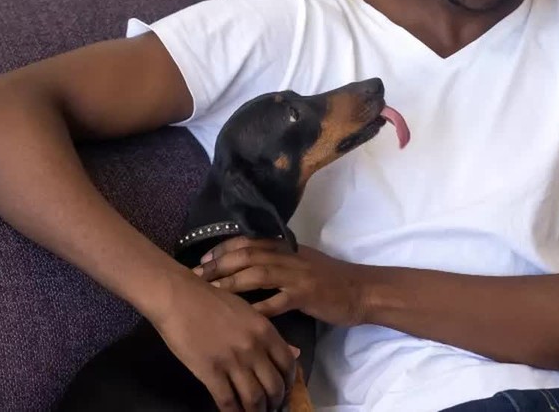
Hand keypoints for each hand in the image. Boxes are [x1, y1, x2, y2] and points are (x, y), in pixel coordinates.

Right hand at [151, 275, 298, 411]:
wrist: (178, 296)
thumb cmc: (212, 301)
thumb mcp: (249, 313)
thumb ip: (272, 336)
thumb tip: (296, 353)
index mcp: (265, 331)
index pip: (288, 365)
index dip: (289, 384)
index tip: (285, 391)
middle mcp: (254, 348)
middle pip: (274, 386)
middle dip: (275, 402)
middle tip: (271, 408)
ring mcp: (232, 361)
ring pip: (254, 398)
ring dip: (257, 411)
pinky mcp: (210, 372)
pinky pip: (227, 400)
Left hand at [194, 237, 371, 326]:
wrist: (362, 290)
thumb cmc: (330, 279)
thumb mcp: (303, 262)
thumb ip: (279, 260)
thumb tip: (249, 264)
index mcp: (286, 248)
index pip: (249, 241)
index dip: (223, 249)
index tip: (202, 259)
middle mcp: (289, 257)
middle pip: (247, 254)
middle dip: (219, 264)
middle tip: (196, 276)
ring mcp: (297, 275)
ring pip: (258, 273)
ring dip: (231, 282)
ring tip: (210, 292)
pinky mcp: (305, 295)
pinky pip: (277, 302)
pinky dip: (257, 308)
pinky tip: (241, 316)